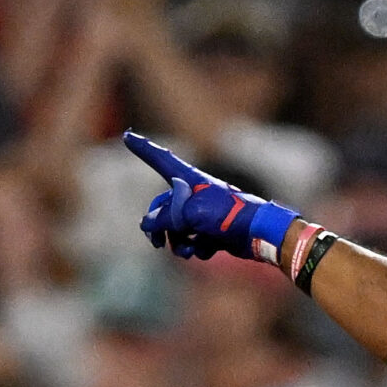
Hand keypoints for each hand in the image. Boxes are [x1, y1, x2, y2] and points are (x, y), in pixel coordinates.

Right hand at [125, 132, 297, 263]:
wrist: (258, 232)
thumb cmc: (227, 214)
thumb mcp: (190, 214)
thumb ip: (164, 218)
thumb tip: (148, 225)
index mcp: (189, 179)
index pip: (160, 160)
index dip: (143, 149)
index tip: (128, 135)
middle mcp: (193, 193)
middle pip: (162, 208)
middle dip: (158, 227)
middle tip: (156, 243)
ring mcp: (202, 213)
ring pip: (176, 230)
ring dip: (178, 243)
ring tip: (188, 251)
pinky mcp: (212, 232)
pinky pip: (193, 241)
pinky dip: (198, 248)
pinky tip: (209, 249)